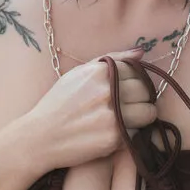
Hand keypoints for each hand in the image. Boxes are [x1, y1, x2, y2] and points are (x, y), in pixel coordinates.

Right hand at [24, 48, 156, 172]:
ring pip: (149, 112)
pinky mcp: (114, 137)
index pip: (136, 71)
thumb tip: (141, 52)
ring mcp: (112, 115)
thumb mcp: (79, 74)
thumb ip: (111, 60)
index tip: (125, 92)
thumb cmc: (59, 104)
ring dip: (142, 117)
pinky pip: (138, 132)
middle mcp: (108, 91)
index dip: (133, 82)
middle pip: (146, 91)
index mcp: (100, 72)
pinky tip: (114, 133)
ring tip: (127, 121)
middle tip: (128, 107)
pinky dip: (131, 134)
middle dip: (141, 99)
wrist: (40, 137)